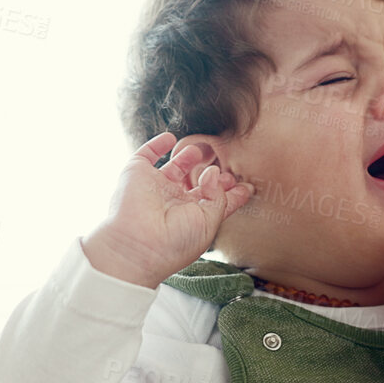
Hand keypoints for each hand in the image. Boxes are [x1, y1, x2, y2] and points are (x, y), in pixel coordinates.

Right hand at [83, 132, 253, 288]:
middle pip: (197, 183)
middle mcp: (174, 202)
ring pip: (175, 167)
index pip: (216, 202)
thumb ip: (218, 196)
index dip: (231, 194)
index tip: (247, 186)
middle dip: (212, 175)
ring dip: (189, 157)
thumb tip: (214, 172)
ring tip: (201, 149)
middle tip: (225, 164)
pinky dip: (157, 144)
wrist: (137, 244)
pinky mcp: (137, 174)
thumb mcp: (209, 222)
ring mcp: (156, 187)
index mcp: (192, 217)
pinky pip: (147, 154)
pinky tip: (169, 138)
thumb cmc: (175, 241)